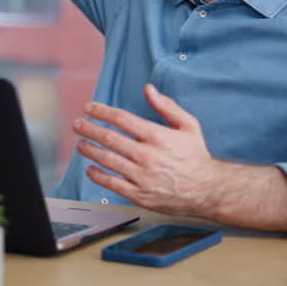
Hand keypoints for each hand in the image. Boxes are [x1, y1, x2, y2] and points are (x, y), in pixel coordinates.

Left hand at [72, 84, 217, 217]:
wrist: (208, 190)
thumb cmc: (196, 157)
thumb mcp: (188, 125)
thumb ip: (167, 106)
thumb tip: (149, 89)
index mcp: (158, 136)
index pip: (122, 119)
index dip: (102, 111)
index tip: (89, 108)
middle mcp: (148, 155)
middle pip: (110, 138)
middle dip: (89, 129)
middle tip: (78, 124)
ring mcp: (142, 177)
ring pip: (107, 160)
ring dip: (90, 150)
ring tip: (81, 144)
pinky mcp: (140, 195)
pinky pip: (112, 184)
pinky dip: (98, 175)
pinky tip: (91, 168)